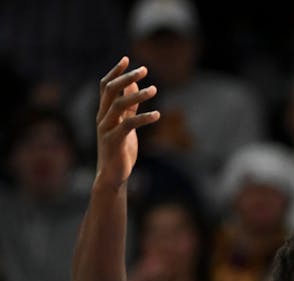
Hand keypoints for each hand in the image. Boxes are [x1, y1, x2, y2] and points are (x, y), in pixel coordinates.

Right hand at [94, 57, 160, 188]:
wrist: (113, 175)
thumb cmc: (120, 149)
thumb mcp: (126, 124)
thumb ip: (130, 106)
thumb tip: (135, 85)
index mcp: (104, 111)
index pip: (106, 86)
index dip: (115, 71)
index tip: (127, 58)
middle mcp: (102, 117)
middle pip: (111, 90)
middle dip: (126, 77)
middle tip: (144, 69)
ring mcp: (106, 128)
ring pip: (119, 105)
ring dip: (137, 96)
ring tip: (154, 90)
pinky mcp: (114, 141)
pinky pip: (128, 124)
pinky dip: (143, 118)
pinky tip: (157, 115)